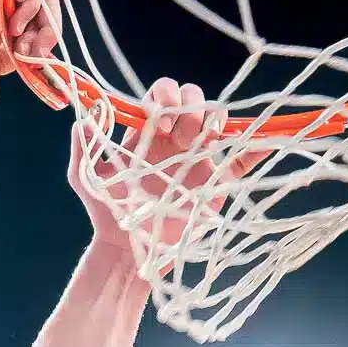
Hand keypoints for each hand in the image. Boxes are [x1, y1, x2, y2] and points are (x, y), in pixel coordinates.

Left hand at [0, 0, 60, 117]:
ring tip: (22, 51)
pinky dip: (41, 51)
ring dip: (42, 36)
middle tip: (17, 31)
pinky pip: (43, 43)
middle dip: (40, 15)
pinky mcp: (18, 50)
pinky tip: (26, 59)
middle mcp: (2, 4)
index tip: (20, 0)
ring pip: (47, 21)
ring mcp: (12, 28)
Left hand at [69, 78, 268, 257]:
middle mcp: (175, 140)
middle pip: (194, 101)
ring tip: (199, 147)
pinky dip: (256, 148)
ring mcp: (198, 158)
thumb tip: (91, 110)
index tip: (157, 125)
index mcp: (147, 132)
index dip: (165, 98)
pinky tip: (263, 142)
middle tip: (179, 140)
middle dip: (190, 109)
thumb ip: (84, 143)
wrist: (127, 250)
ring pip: (217, 122)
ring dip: (212, 123)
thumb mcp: (84, 176)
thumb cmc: (106, 213)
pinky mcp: (217, 182)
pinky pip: (242, 160)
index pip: (162, 96)